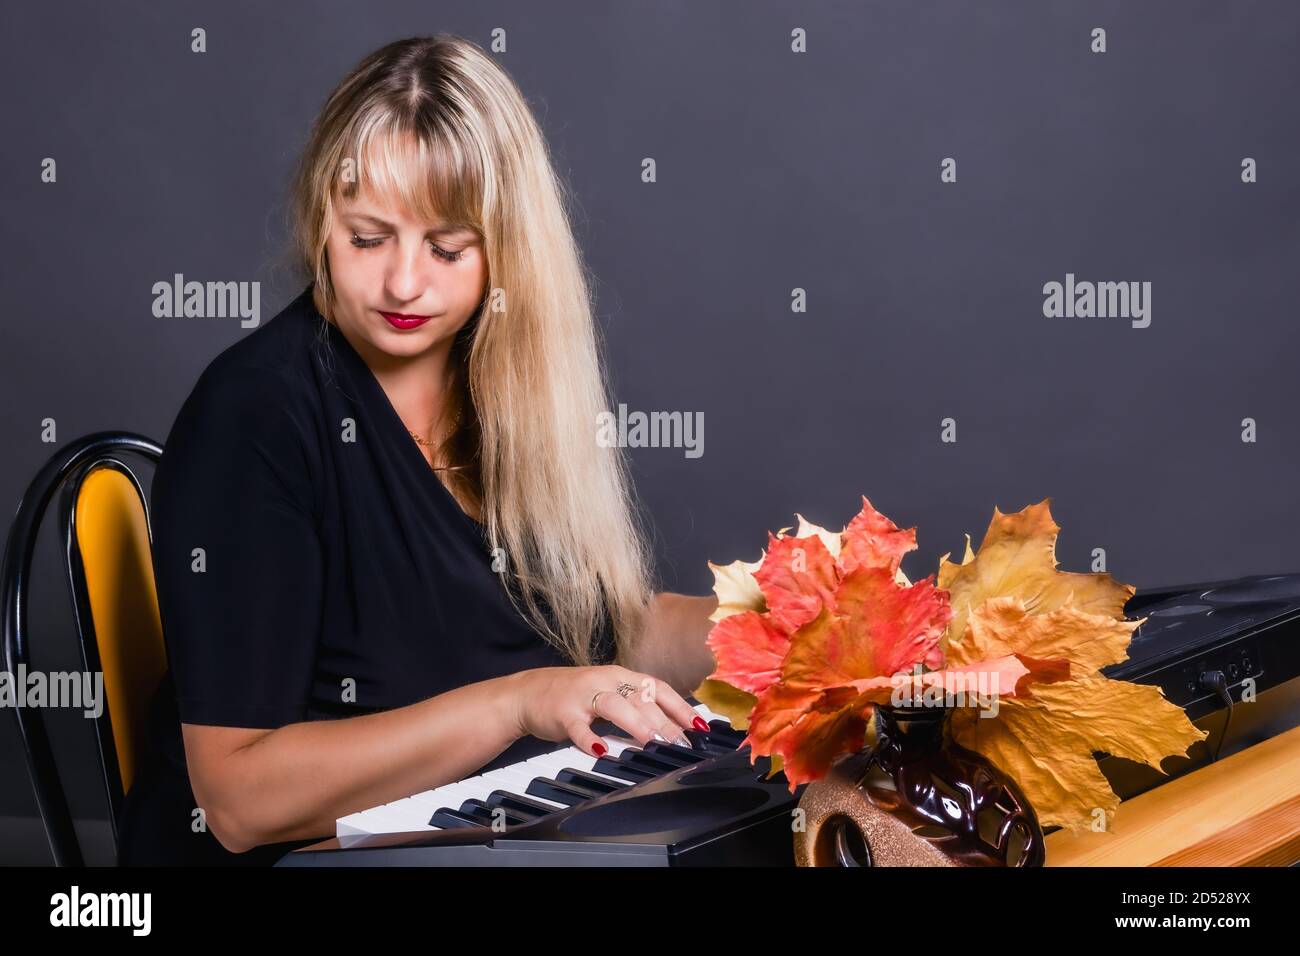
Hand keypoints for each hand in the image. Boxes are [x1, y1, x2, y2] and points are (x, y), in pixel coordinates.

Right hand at [511, 665, 706, 756]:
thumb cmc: (575, 696)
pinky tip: (601, 752)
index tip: (699, 727)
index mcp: (621, 676)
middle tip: (682, 744)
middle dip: (664, 722)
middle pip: (641, 698)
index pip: (657, 688)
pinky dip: (590, 739)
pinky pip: (578, 726)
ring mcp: (584, 695)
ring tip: (652, 742)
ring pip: (614, 705)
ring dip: (635, 723)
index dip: (680, 707)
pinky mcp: (563, 712)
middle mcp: (606, 681)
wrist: (527, 693)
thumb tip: (672, 730)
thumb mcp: (609, 695)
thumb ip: (636, 708)